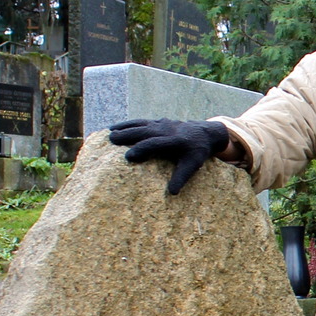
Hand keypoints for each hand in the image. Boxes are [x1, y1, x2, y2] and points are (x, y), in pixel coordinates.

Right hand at [109, 118, 231, 194]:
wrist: (205, 133)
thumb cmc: (197, 152)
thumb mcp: (193, 166)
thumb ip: (182, 178)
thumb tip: (172, 193)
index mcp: (175, 141)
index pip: (155, 144)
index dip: (141, 149)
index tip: (128, 157)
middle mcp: (167, 130)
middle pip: (144, 131)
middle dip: (128, 135)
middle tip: (111, 140)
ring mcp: (162, 124)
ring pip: (140, 124)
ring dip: (125, 127)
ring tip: (109, 133)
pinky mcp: (158, 121)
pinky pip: (141, 121)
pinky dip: (128, 124)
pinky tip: (116, 127)